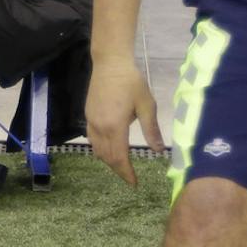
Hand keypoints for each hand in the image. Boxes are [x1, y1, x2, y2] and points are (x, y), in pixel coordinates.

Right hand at [87, 56, 164, 188]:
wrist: (110, 63)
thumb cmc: (132, 82)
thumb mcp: (146, 105)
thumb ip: (151, 129)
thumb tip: (159, 150)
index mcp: (115, 127)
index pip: (120, 158)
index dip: (127, 173)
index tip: (134, 183)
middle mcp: (100, 128)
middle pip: (108, 158)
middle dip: (119, 170)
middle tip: (130, 177)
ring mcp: (92, 122)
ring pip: (98, 150)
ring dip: (109, 161)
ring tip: (121, 166)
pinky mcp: (88, 116)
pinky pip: (92, 140)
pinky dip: (100, 150)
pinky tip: (108, 149)